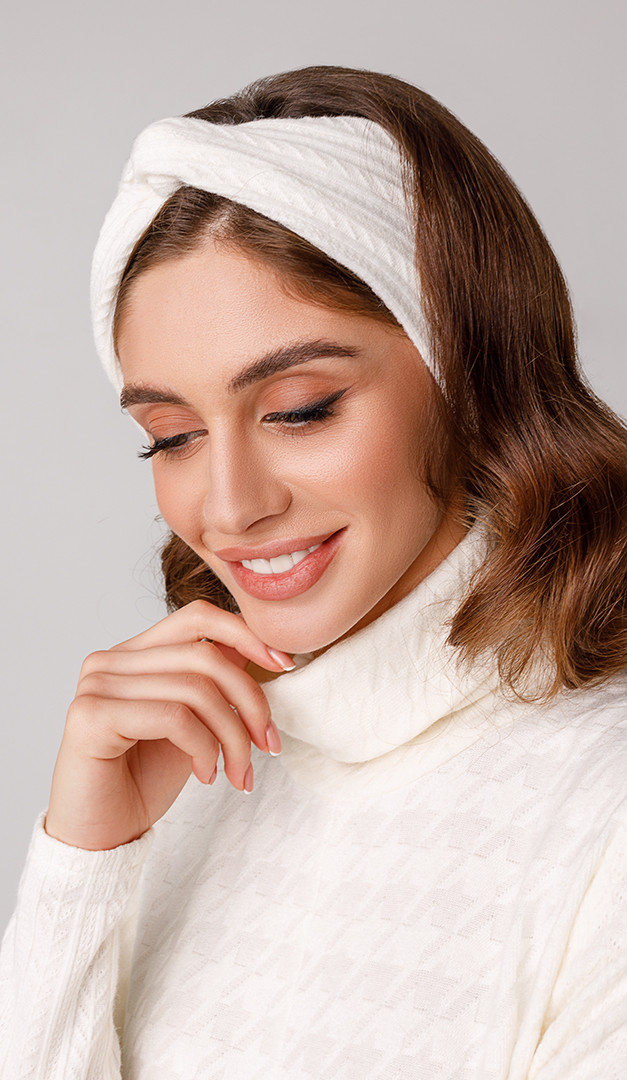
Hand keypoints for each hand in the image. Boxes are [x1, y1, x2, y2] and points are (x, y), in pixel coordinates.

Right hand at [45, 600, 292, 850]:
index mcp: (134, 654)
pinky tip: (206, 775)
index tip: (284, 667)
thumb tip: (261, 651)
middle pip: (206, 656)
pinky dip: (204, 748)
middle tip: (268, 745)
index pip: (197, 617)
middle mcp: (110, 661)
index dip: (247, 635)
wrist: (103, 838)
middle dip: (251, 702)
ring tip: (238, 772)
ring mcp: (97, 685)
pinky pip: (174, 717)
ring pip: (195, 689)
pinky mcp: (91, 716)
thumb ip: (214, 685)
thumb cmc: (144, 781)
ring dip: (232, 736)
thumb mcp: (194, 724)